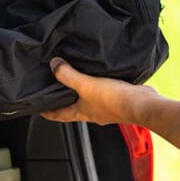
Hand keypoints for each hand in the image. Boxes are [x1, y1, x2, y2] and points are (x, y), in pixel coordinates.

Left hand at [41, 58, 157, 124]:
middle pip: (71, 107)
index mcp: (80, 113)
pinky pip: (103, 91)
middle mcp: (91, 112)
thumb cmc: (114, 100)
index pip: (57, 115)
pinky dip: (97, 85)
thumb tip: (54, 65)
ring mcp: (105, 107)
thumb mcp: (86, 85)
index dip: (46, 112)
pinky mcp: (117, 99)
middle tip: (53, 88)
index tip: (37, 108)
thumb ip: (68, 75)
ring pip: (87, 99)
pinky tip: (99, 75)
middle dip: (62, 99)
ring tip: (74, 77)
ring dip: (80, 91)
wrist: (142, 104)